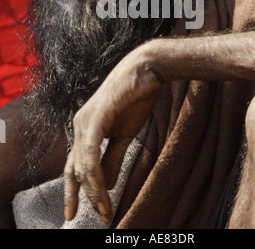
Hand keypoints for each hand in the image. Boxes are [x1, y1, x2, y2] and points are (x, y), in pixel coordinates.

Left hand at [63, 45, 162, 223]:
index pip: (75, 166)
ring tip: (105, 209)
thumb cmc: (135, 98)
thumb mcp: (125, 135)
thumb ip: (113, 157)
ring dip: (94, 190)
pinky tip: (102, 188)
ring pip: (83, 163)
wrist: (146, 72)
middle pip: (74, 169)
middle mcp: (80, 125)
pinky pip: (91, 150)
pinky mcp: (96, 116)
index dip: (74, 191)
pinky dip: (95, 171)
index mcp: (85, 129)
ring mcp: (86, 120)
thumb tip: (108, 183)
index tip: (76, 213)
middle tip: (98, 217)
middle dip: (83, 196)